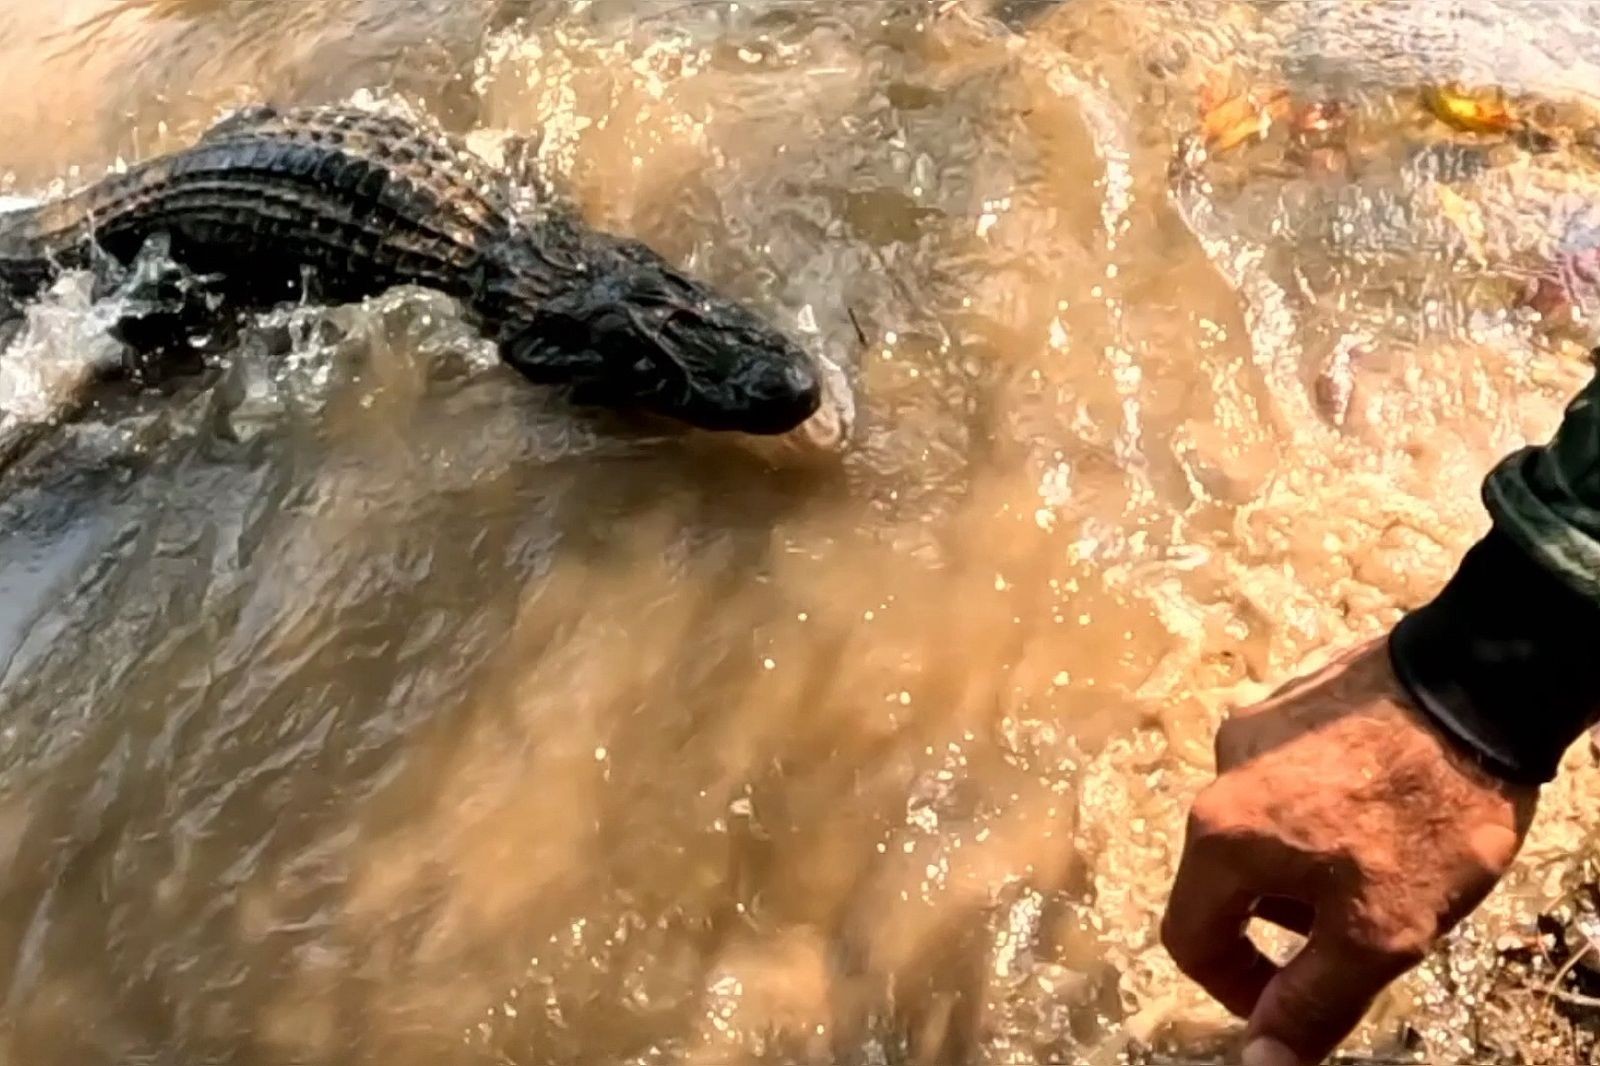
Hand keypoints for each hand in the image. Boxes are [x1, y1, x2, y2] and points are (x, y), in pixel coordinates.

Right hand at [1160, 638, 1537, 1065]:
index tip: (1300, 999)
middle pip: (1227, 881)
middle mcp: (1218, 774)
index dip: (1238, 990)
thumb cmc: (1427, 816)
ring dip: (1305, 861)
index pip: (1190, 938)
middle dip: (1288, 921)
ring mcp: (1252, 724)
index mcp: (1220, 837)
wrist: (1481, 681)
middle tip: (1367, 926)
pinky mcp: (1292, 695)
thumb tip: (1260, 1064)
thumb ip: (1311, 1001)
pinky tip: (1384, 800)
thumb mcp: (1380, 932)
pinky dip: (1321, 806)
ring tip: (1385, 858)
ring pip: (1260, 826)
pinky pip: (1289, 773)